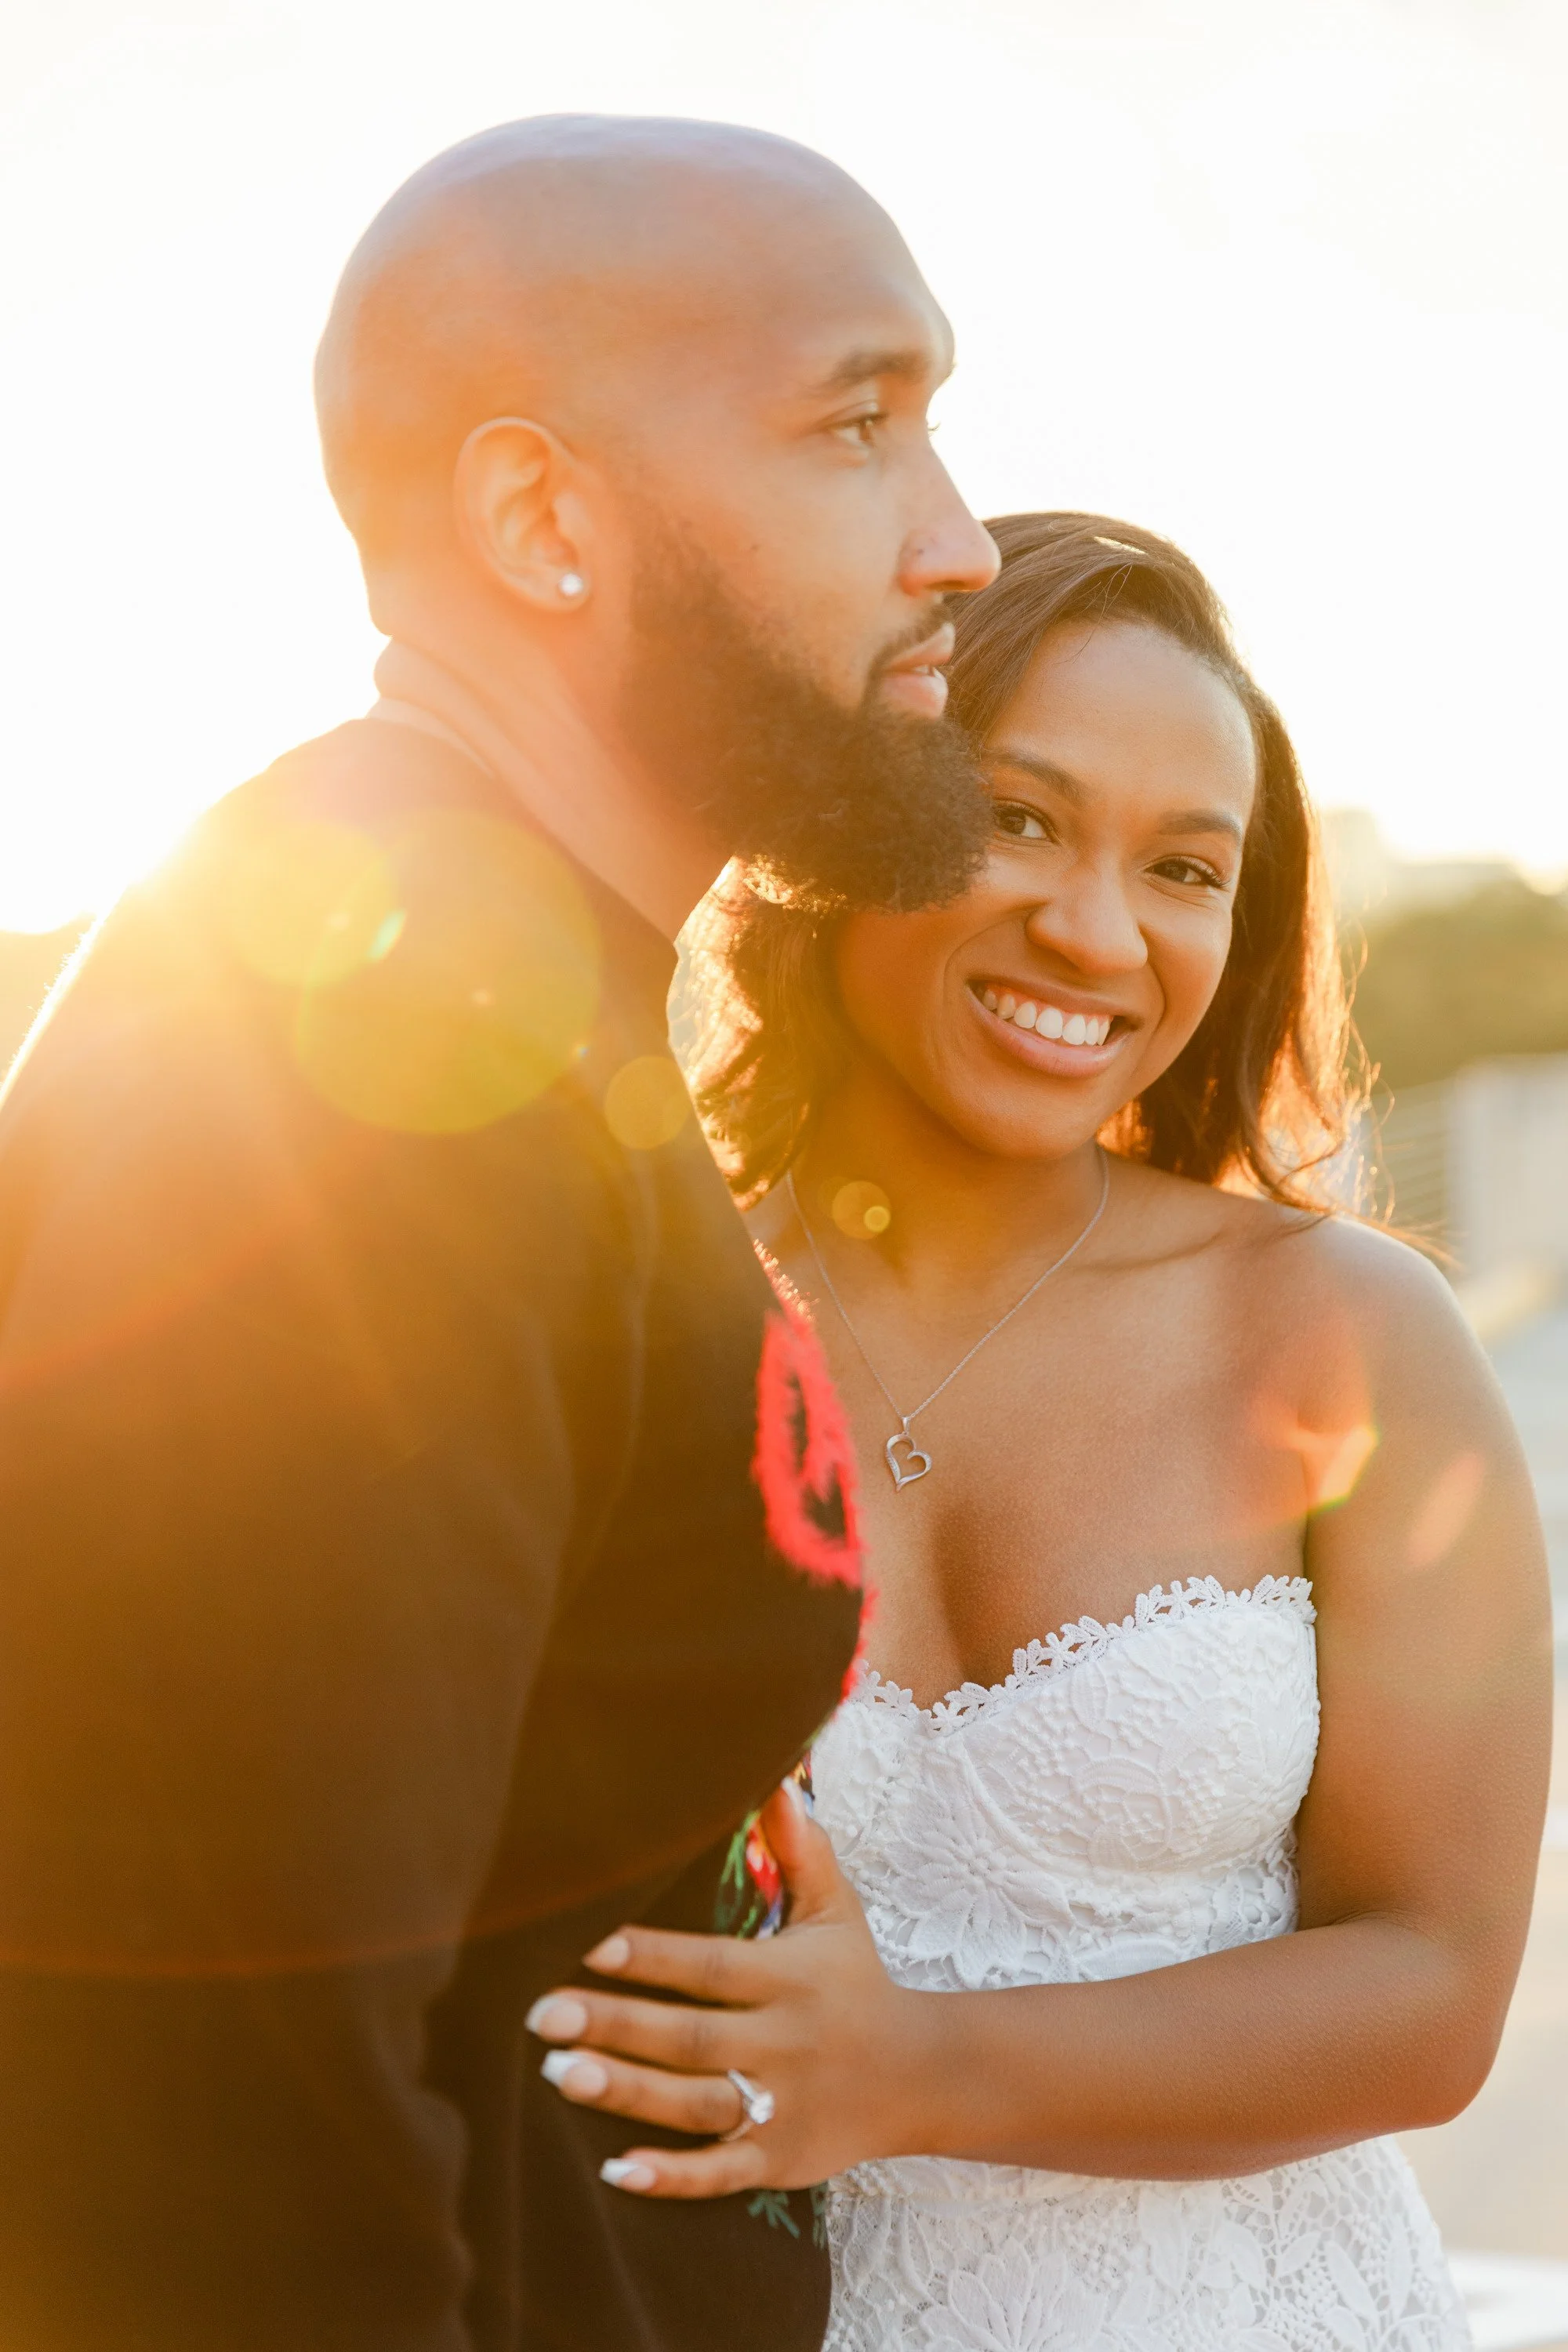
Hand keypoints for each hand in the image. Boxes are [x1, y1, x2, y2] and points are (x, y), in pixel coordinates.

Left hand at [525, 1781, 932, 2197]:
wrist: (922, 2077)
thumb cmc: (857, 1981)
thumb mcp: (836, 1912)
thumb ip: (802, 1850)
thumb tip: (775, 1780)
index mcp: (792, 1978)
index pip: (713, 1966)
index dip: (653, 1956)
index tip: (588, 1943)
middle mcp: (786, 2044)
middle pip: (693, 2037)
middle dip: (616, 2027)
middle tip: (539, 2016)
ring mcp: (783, 2108)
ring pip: (697, 2105)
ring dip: (628, 2094)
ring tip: (558, 2076)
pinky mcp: (780, 2163)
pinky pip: (720, 2174)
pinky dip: (671, 2176)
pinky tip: (615, 2170)